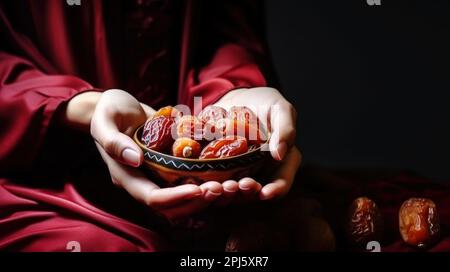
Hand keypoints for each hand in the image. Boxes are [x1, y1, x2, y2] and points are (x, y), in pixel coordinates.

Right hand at [64, 89, 222, 220]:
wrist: (117, 107)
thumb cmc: (108, 111)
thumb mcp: (105, 121)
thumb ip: (114, 141)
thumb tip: (135, 159)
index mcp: (127, 176)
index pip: (152, 198)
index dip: (175, 197)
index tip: (198, 189)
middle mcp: (144, 182)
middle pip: (172, 207)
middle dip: (198, 201)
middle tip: (222, 189)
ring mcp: (158, 176)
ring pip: (185, 199)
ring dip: (207, 196)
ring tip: (230, 186)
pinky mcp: (171, 168)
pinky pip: (190, 181)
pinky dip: (209, 182)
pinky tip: (229, 174)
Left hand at [214, 87, 301, 201]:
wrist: (236, 98)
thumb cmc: (265, 104)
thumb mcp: (280, 110)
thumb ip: (285, 129)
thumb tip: (279, 153)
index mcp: (280, 163)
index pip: (280, 183)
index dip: (275, 190)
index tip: (265, 192)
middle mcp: (258, 174)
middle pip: (252, 193)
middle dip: (243, 193)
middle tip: (233, 186)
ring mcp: (236, 174)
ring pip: (230, 192)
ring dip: (222, 193)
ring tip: (214, 187)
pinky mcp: (215, 169)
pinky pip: (210, 180)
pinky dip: (203, 183)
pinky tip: (198, 181)